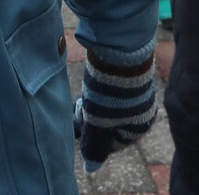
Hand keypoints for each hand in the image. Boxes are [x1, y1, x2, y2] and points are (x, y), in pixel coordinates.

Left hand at [73, 45, 156, 172]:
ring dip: (91, 104)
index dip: (93, 137)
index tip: (79, 128)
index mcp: (140, 125)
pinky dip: (95, 90)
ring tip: (77, 98)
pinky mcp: (125, 73)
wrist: (118, 48)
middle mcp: (142, 109)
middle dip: (90, 119)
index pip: (114, 142)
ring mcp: (135, 90)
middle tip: (74, 110)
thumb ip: (95, 145)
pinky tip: (85, 85)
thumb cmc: (110, 90)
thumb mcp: (98, 121)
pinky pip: (109, 89)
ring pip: (107, 105)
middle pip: (110, 122)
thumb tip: (90, 169)